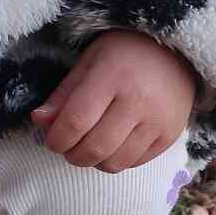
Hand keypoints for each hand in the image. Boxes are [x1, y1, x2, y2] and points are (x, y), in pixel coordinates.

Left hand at [30, 30, 197, 172]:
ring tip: (89, 144)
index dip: (57, 139)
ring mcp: (158, 121)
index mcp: (113, 76)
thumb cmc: (124, 54)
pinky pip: (134, 163)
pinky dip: (116, 159)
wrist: (176, 52)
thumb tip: (39, 121)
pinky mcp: (170, 135)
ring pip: (114, 163)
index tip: (52, 139)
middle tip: (68, 146)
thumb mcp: (88, 62)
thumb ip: (63, 94)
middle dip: (71, 154)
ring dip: (93, 161)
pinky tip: (113, 143)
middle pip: (94, 148)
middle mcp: (139, 101)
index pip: (75, 122)